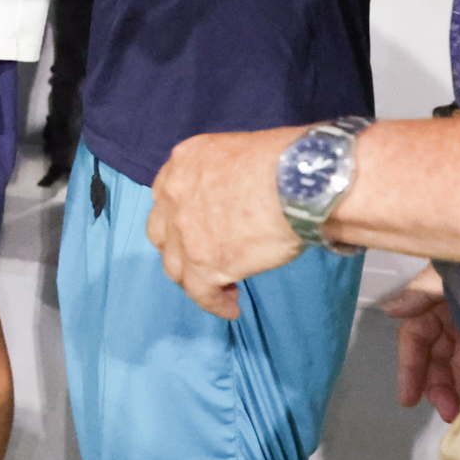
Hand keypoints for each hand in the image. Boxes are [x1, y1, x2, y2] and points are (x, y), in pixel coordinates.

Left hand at [145, 124, 309, 317]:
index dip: (179, 217)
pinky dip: (214, 303)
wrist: (297, 183)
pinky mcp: (202, 262)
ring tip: (223, 288)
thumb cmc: (286, 162)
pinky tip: (231, 307)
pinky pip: (200, 292)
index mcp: (184, 161)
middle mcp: (175, 194)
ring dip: (195, 279)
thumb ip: (226, 175)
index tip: (198, 229)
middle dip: (179, 248)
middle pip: (163, 232)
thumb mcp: (239, 152)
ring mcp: (184, 230)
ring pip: (176, 266)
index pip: (167, 196)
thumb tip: (242, 198)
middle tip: (204, 258)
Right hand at [380, 267, 459, 422]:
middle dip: (436, 386)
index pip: (414, 338)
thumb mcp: (448, 277)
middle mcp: (454, 318)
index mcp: (436, 301)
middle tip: (446, 411)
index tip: (408, 398)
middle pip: (436, 357)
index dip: (409, 368)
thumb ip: (418, 293)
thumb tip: (389, 308)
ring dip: (456, 390)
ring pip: (459, 366)